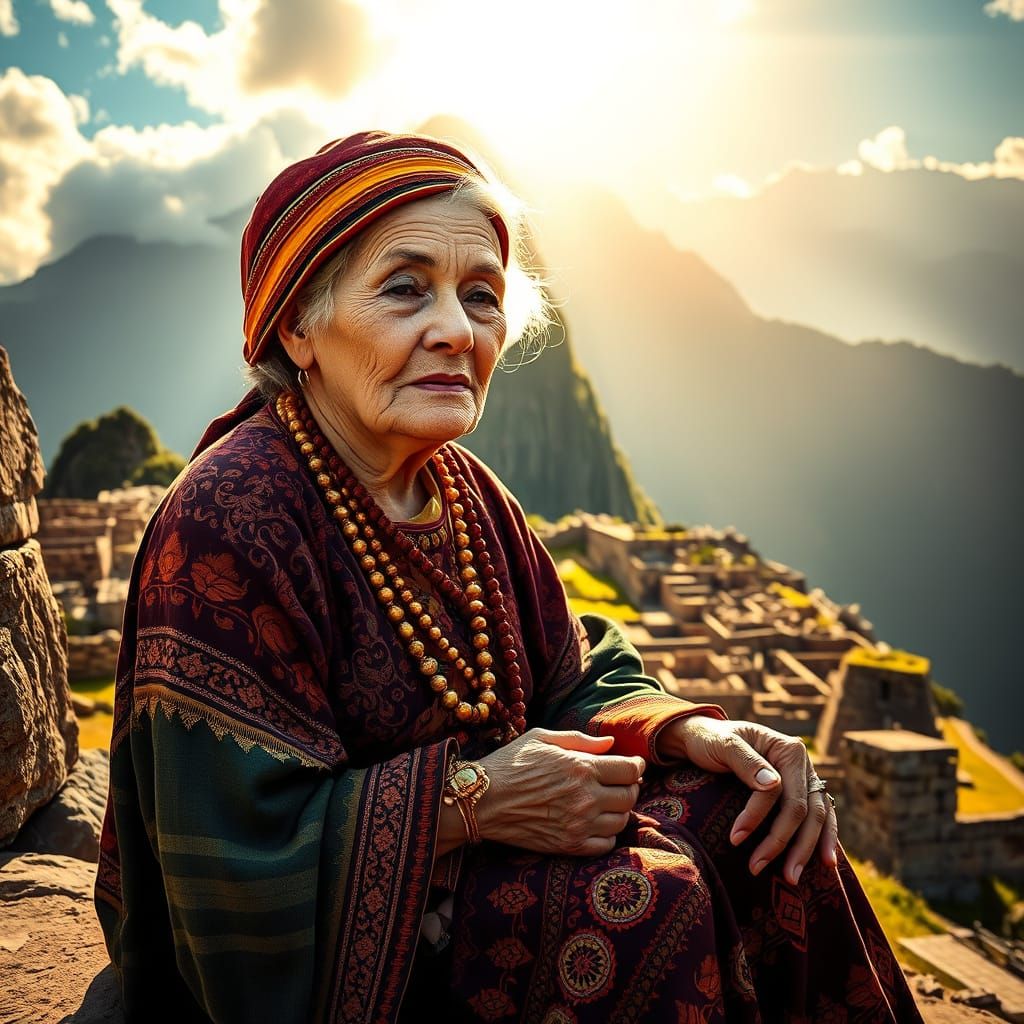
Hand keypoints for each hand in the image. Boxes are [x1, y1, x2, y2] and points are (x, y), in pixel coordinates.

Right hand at [477, 728, 644, 856]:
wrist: (481, 800)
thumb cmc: (510, 763)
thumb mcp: (542, 738)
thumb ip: (580, 740)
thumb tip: (611, 744)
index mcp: (580, 768)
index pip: (629, 770)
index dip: (636, 765)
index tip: (632, 764)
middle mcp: (585, 798)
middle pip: (630, 796)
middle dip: (629, 786)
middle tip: (619, 781)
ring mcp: (578, 825)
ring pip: (621, 821)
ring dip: (619, 810)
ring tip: (605, 801)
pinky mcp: (568, 846)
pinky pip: (605, 845)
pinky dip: (606, 834)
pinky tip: (594, 823)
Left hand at [657, 715, 838, 884]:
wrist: (706, 738)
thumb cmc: (711, 740)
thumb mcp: (722, 745)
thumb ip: (746, 761)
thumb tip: (774, 785)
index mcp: (788, 749)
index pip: (781, 792)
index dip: (759, 817)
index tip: (735, 840)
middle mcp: (803, 764)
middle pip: (805, 809)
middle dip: (786, 843)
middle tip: (759, 868)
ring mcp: (806, 780)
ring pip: (818, 818)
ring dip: (806, 850)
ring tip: (791, 879)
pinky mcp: (802, 793)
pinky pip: (821, 819)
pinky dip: (824, 840)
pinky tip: (826, 864)